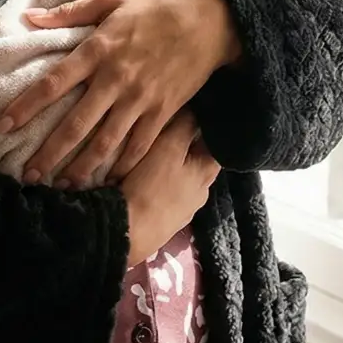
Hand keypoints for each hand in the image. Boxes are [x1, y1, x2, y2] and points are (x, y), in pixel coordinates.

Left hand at [0, 0, 240, 185]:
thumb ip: (69, 12)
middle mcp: (116, 79)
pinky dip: (121, 167)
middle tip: (28, 174)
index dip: (26, 106)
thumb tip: (29, 17)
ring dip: (81, 168)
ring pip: (105, 143)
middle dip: (49, 152)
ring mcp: (141, 99)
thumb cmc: (157, 7)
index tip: (3, 126)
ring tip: (62, 185)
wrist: (211, 21)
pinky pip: (138, 146)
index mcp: (98, 49)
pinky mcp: (163, 112)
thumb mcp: (112, 0)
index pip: (53, 82)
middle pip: (75, 124)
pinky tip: (106, 181)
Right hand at [120, 111, 219, 266]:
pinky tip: (142, 184)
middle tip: (166, 132)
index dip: (208, 129)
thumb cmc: (150, 186)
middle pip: (197, 164)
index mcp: (207, 174)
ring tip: (150, 158)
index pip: (217, 146)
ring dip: (169, 171)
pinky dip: (157, 188)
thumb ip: (184, 126)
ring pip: (180, 183)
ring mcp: (182, 213)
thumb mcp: (168, 147)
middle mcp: (200, 195)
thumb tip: (197, 109)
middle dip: (185, 149)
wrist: (125, 233)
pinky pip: (164, 198)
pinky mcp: (163, 224)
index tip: (196, 114)